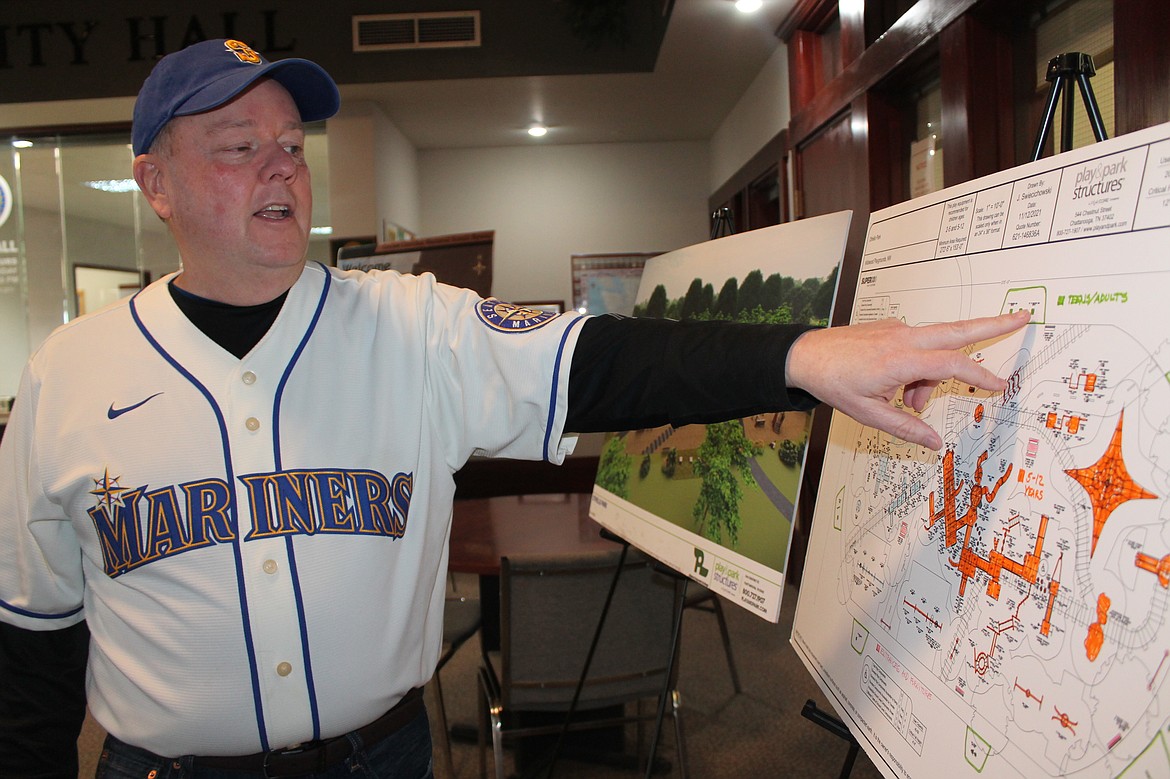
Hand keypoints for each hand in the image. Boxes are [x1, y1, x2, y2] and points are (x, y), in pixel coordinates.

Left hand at [785, 310, 1029, 449]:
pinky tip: (895, 385)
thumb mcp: (868, 414)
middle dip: (992, 325)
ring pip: (934, 349)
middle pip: (958, 330)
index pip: (951, 366)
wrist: (804, 355)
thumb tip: (933, 442)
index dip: (978, 375)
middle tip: (1023, 317)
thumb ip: (904, 427)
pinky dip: (917, 367)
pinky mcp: (890, 328)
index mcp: (901, 360)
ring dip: (932, 376)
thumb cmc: (833, 383)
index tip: (999, 385)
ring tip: (909, 402)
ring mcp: (897, 329)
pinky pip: (916, 347)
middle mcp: (904, 338)